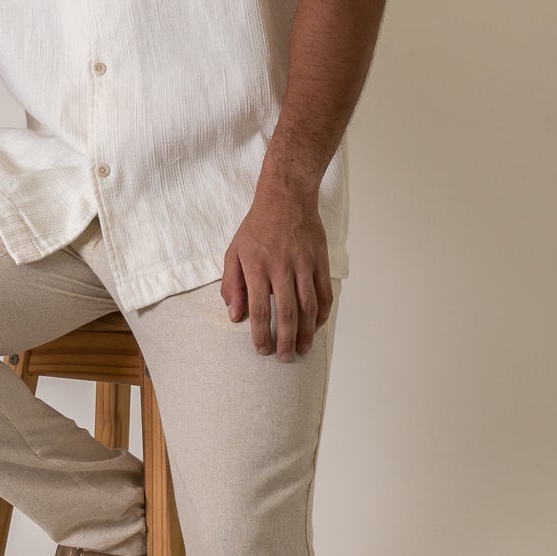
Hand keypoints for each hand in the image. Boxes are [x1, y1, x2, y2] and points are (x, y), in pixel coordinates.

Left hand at [219, 181, 332, 360]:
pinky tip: (316, 326)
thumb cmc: (257, 227)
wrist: (286, 198)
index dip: (261, 334)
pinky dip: (322, 314)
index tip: (262, 350)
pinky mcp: (319, 261)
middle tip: (284, 357)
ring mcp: (303, 264)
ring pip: (308, 307)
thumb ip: (232, 285)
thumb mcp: (233, 252)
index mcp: (256, 267)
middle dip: (285, 340)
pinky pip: (324, 293)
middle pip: (286, 313)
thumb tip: (234, 315)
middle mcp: (281, 268)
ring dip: (306, 333)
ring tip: (302, 349)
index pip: (259, 309)